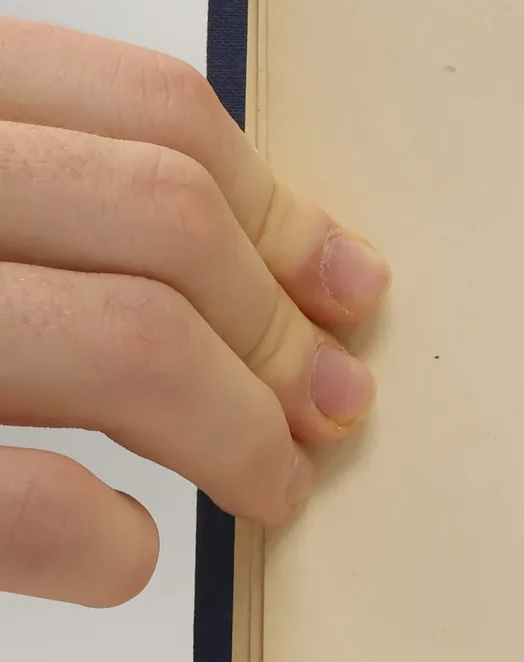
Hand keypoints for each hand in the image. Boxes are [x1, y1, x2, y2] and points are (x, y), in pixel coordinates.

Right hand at [0, 19, 387, 607]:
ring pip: (128, 340)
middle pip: (167, 219)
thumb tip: (283, 271)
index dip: (280, 208)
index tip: (354, 284)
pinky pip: (28, 500)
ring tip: (272, 481)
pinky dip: (101, 541)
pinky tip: (123, 551)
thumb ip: (63, 194)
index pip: (152, 110)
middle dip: (280, 325)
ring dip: (237, 427)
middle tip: (338, 403)